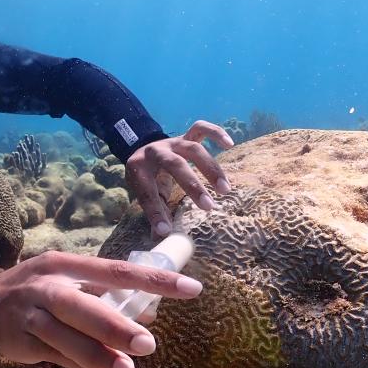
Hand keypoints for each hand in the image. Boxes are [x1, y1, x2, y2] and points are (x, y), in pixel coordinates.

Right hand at [0, 251, 202, 367]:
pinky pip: (54, 354)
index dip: (153, 280)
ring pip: (64, 335)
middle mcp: (48, 285)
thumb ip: (104, 296)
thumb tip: (149, 313)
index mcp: (67, 264)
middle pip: (82, 305)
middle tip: (148, 343)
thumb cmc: (39, 291)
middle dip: (115, 325)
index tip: (191, 289)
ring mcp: (31, 313)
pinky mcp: (20, 338)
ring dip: (96, 354)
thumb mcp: (69, 280)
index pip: (116, 270)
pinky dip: (78, 364)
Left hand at [125, 120, 233, 236]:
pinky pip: (201, 129)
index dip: (156, 213)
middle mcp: (155, 152)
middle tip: (209, 207)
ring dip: (211, 168)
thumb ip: (153, 212)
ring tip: (225, 190)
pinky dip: (216, 133)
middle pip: (174, 164)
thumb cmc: (146, 177)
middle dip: (192, 186)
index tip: (165, 232)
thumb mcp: (143, 193)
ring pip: (193, 148)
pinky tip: (230, 145)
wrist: (142, 150)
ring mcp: (172, 142)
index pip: (147, 192)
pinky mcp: (185, 136)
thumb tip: (162, 238)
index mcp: (138, 168)